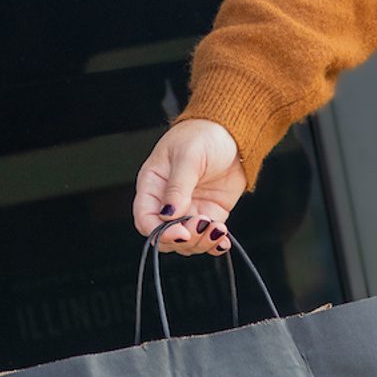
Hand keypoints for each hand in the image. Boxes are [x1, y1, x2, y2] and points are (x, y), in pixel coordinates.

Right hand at [133, 118, 246, 255]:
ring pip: (187, 243)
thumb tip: (168, 215)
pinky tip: (223, 239)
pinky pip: (207, 238)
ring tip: (217, 227)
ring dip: (202, 242)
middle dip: (185, 238)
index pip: (145, 220)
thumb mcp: (188, 157)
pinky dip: (214, 244)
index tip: (182, 232)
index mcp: (152, 186)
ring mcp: (188, 210)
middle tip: (203, 224)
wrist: (231, 133)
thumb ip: (178, 187)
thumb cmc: (202, 135)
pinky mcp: (208, 214)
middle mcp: (167, 202)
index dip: (160, 232)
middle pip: (165, 237)